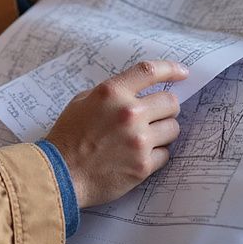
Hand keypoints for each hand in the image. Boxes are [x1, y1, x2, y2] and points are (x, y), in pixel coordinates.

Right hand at [46, 60, 185, 208]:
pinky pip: (165, 154)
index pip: (149, 71)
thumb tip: (137, 91)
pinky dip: (156, 154)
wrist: (60, 174)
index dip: (171, 69)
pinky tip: (138, 156)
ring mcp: (138, 140)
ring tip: (145, 138)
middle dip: (166, 108)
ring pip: (173, 128)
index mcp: (112, 93)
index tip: (182, 73)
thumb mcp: (82, 102)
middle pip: (171, 102)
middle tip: (156, 115)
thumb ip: (111, 93)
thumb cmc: (67, 137)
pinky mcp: (143, 165)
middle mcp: (129, 113)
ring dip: (163, 131)